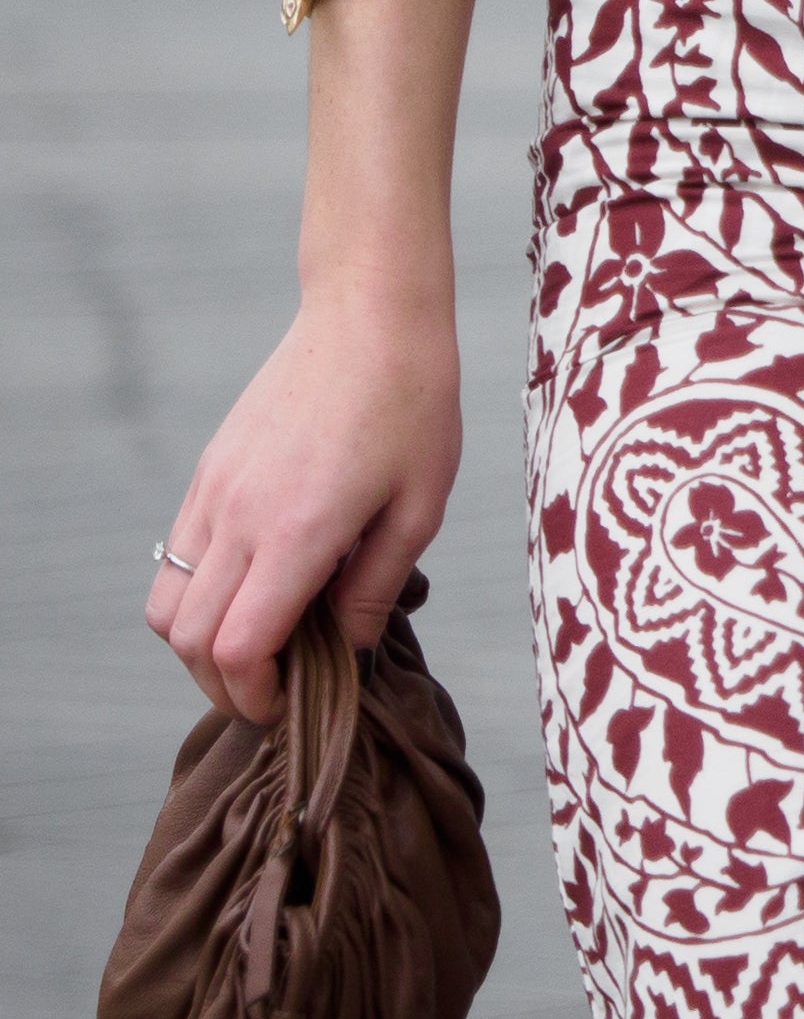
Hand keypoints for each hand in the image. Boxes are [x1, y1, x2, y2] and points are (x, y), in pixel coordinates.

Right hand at [146, 279, 460, 724]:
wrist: (369, 314)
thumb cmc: (413, 403)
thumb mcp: (420, 503)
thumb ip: (375, 587)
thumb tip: (347, 654)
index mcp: (296, 532)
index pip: (238, 647)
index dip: (254, 693)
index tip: (289, 704)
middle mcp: (238, 518)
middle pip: (189, 641)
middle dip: (225, 684)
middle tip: (275, 692)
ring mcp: (213, 493)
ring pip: (167, 605)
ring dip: (199, 646)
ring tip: (259, 647)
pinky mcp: (207, 473)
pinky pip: (177, 556)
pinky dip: (197, 596)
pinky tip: (252, 589)